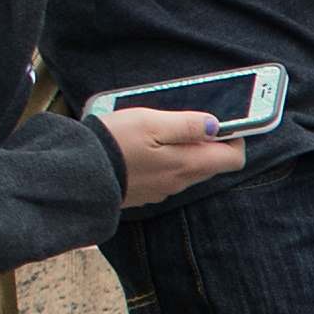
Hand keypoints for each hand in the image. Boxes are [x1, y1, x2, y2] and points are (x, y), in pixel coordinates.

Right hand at [105, 105, 251, 210]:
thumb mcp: (152, 122)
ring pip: (190, 170)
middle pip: (212, 165)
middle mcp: (180, 182)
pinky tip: (148, 147)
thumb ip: (187, 125)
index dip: (235, 138)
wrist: (78, 172)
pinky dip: (168, 161)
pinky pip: (169, 176)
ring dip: (186, 152)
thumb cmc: (115, 142)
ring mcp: (163, 190)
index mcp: (188, 165)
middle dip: (209, 144)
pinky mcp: (146, 193)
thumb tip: (216, 125)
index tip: (223, 122)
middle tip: (189, 121)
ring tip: (164, 131)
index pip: (233, 159)